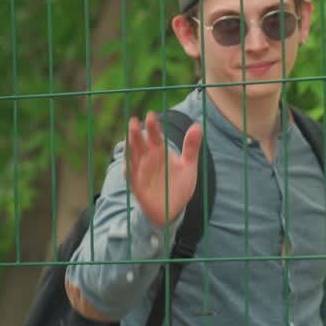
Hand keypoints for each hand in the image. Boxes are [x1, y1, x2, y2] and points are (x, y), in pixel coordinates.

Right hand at [125, 111, 203, 227]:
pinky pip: (130, 176)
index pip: (154, 135)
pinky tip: (128, 166)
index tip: (151, 115)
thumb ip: (191, 147)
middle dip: (135, 133)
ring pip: (131, 156)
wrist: (173, 209)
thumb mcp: (188, 166)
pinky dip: (128, 170)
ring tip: (128, 140)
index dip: (152, 126)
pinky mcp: (136, 185)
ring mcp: (140, 171)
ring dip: (129, 148)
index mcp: (159, 150)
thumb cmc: (180, 185)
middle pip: (139, 143)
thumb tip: (197, 126)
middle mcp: (147, 158)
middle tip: (133, 121)